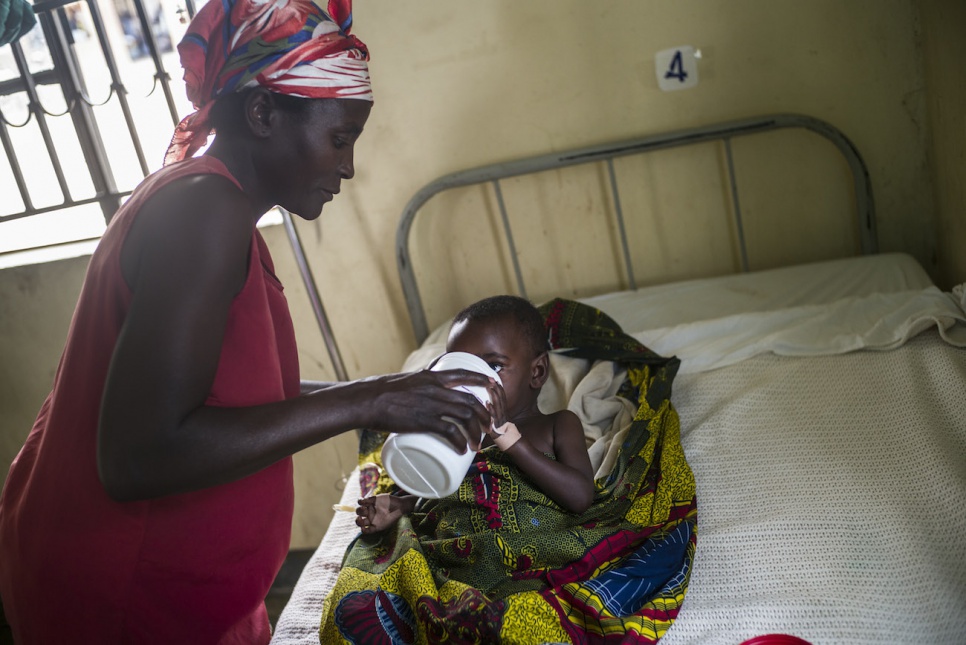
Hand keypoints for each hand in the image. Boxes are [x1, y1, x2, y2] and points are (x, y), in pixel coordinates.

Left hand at [356, 494, 415, 532]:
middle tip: (360, 518)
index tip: (362, 527)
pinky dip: (360, 501)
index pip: (363, 527)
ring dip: (359, 510)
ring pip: (359, 510)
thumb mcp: (383, 526)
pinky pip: (361, 501)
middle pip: (359, 519)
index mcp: (373, 524)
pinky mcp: (371, 500)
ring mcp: (370, 508)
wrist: (400, 506)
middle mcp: (370, 516)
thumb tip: (362, 530)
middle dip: (358, 520)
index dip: (361, 528)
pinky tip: (363, 502)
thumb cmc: (393, 517)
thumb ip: (373, 529)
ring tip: (364, 508)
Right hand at [364, 369, 491, 452]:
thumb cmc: (381, 391)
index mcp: (432, 377)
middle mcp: (436, 389)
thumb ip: (420, 384)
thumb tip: (428, 388)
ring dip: (476, 432)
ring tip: (477, 444)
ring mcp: (431, 405)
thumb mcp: (407, 380)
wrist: (365, 400)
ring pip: (465, 417)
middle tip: (488, 427)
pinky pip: (450, 432)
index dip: (482, 381)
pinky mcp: (423, 421)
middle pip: (470, 401)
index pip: (465, 374)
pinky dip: (460, 442)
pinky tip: (463, 450)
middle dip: (485, 415)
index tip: (494, 386)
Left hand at [483, 379, 507, 443]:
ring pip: (499, 407)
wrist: (516, 449)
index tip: (493, 380)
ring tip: (489, 386)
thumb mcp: (503, 425)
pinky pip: (495, 419)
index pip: (502, 398)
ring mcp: (502, 422)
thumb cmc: (508, 439)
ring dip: (494, 396)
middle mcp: (504, 416)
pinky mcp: (499, 429)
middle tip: (491, 378)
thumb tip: (489, 411)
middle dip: (496, 388)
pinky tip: (487, 404)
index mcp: (505, 414)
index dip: (498, 389)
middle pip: (501, 399)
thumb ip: (497, 418)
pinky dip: (491, 410)